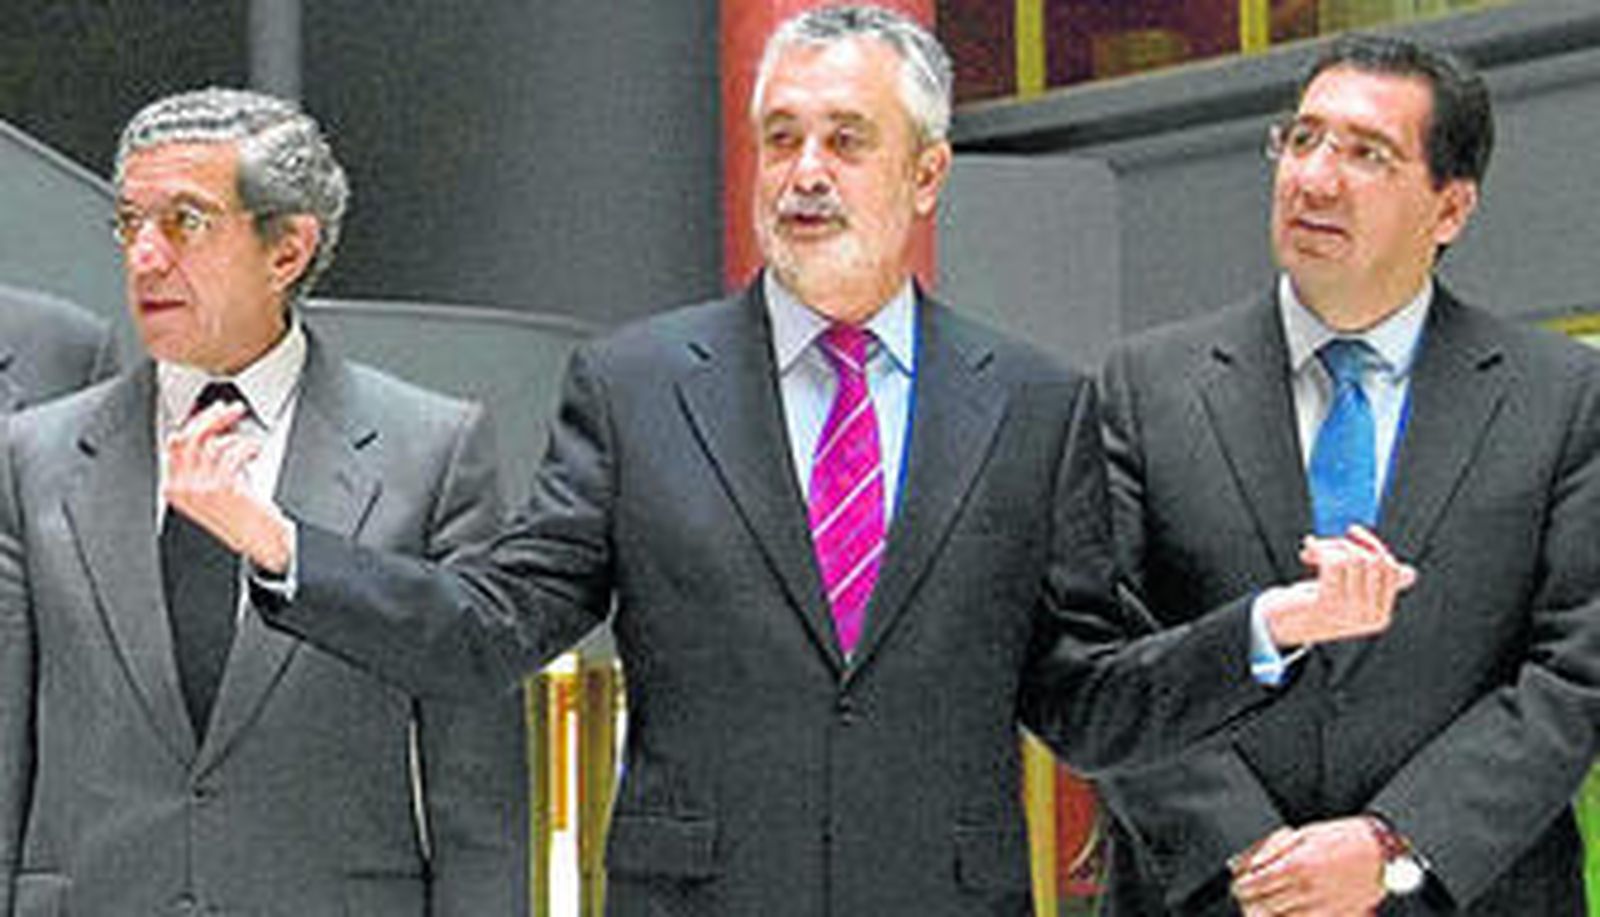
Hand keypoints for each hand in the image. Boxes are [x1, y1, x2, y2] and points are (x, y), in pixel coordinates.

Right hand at [164, 400, 292, 572]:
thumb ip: (205, 461)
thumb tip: (212, 427)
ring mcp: (201, 488)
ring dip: (237, 435)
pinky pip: (233, 451)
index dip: (196, 421)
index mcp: (174, 488)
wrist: (261, 542)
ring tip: (250, 443)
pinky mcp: (223, 487)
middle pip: (191, 436)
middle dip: (214, 417)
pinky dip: (247, 446)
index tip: (213, 411)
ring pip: (213, 442)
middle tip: (233, 410)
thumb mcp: (213, 487)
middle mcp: (183, 489)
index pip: (176, 443)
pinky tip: (254, 451)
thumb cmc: (242, 516)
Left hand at [1230, 817, 1384, 915]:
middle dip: (1249, 902)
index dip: (1241, 886)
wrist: (1383, 853)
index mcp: (1295, 865)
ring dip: (1266, 914)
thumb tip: (1250, 864)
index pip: (1254, 884)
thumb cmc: (1344, 838)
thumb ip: (1273, 850)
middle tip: (1246, 897)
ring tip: (1261, 907)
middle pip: (1262, 905)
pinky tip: (1285, 913)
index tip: (1238, 885)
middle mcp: (1305, 889)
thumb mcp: (1304, 834)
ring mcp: (1319, 906)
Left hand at [1260, 526, 1415, 645]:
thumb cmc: (1310, 608)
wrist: (1275, 627)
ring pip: (1355, 557)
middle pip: (1375, 560)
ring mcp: (1350, 612)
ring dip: (1330, 545)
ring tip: (1313, 551)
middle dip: (1349, 543)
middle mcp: (1369, 616)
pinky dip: (1320, 550)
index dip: (1371, 545)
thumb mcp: (1348, 596)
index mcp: (1379, 615)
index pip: (1392, 568)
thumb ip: (1375, 585)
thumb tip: (1409, 573)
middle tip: (1326, 544)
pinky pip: (1335, 561)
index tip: (1351, 537)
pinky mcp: (1328, 604)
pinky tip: (1308, 552)